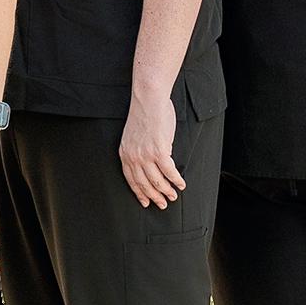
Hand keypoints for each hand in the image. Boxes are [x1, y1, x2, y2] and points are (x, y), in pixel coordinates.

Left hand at [117, 91, 185, 208]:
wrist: (148, 100)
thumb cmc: (144, 114)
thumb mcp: (133, 137)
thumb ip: (138, 151)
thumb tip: (150, 164)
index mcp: (125, 154)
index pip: (131, 180)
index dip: (139, 193)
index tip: (145, 202)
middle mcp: (133, 157)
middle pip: (144, 184)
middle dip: (154, 197)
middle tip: (162, 204)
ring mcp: (145, 155)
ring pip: (157, 181)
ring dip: (167, 191)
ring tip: (173, 196)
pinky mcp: (159, 151)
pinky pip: (169, 172)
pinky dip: (176, 180)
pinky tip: (181, 184)